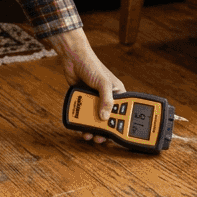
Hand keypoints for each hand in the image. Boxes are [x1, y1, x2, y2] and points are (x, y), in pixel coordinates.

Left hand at [48, 29, 125, 143]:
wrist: (72, 58)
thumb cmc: (92, 66)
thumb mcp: (102, 83)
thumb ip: (106, 100)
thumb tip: (105, 118)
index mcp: (117, 93)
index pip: (123, 111)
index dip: (122, 124)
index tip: (119, 136)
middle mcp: (107, 98)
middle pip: (109, 119)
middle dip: (105, 130)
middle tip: (101, 138)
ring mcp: (95, 100)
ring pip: (96, 119)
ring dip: (93, 129)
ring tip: (89, 135)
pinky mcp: (84, 100)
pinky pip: (85, 115)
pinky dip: (83, 123)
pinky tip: (81, 129)